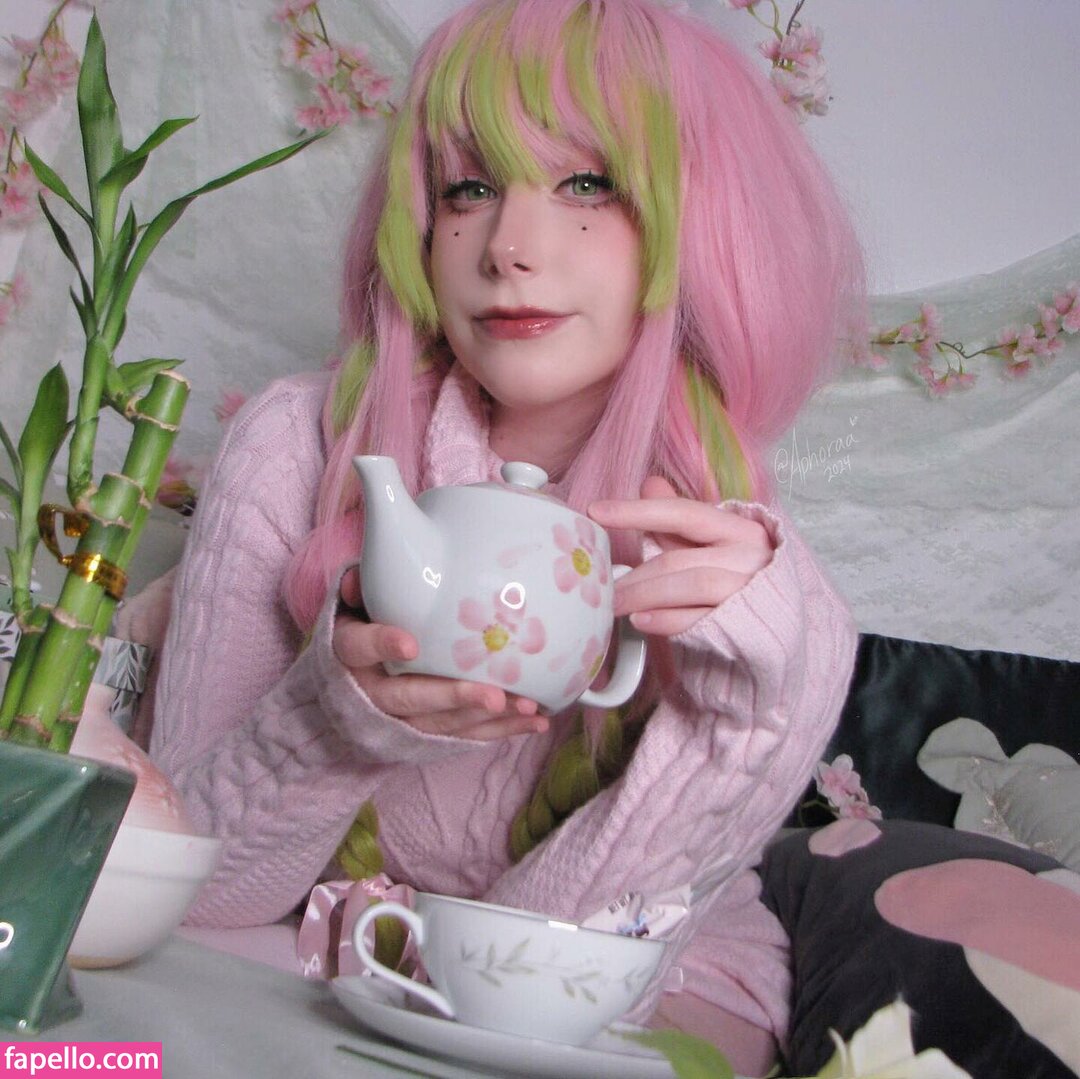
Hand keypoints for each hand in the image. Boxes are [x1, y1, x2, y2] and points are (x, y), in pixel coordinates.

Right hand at [334, 569, 545, 739]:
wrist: (353, 674)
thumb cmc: (365, 624)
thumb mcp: (355, 603)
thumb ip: (364, 588)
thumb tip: (363, 577)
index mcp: (350, 653)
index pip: (358, 647)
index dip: (382, 644)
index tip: (410, 643)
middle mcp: (371, 692)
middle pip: (409, 699)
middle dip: (453, 698)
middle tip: (493, 695)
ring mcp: (399, 718)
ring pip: (441, 723)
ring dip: (485, 718)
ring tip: (526, 707)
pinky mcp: (427, 733)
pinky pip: (463, 735)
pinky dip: (500, 730)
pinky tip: (534, 721)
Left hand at [588, 476, 772, 635]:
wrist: (778, 629)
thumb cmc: (740, 581)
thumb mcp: (712, 545)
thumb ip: (679, 520)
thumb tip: (650, 483)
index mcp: (740, 529)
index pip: (683, 513)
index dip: (637, 511)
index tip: (596, 511)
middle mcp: (749, 556)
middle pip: (679, 558)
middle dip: (635, 574)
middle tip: (602, 586)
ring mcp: (749, 591)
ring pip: (689, 585)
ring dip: (644, 595)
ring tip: (615, 604)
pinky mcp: (746, 626)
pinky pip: (698, 620)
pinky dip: (665, 620)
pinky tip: (641, 621)